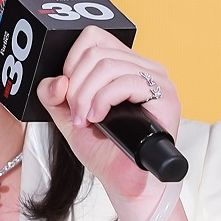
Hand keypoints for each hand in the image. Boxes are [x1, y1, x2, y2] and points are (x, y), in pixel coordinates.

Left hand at [37, 26, 181, 212]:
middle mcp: (143, 66)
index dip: (71, 62)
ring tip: (85, 120)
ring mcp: (157, 79)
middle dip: (76, 86)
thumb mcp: (68, 118)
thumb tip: (54, 81)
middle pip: (96, 50)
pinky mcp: (166, 96)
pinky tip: (98, 119)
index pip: (93, 37)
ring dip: (86, 96)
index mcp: (124, 65)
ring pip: (108, 65)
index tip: (67, 94)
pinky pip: (127, 82)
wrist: (126, 183)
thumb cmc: (105, 151)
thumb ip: (54, 96)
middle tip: (76, 114)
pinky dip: (103, 100)